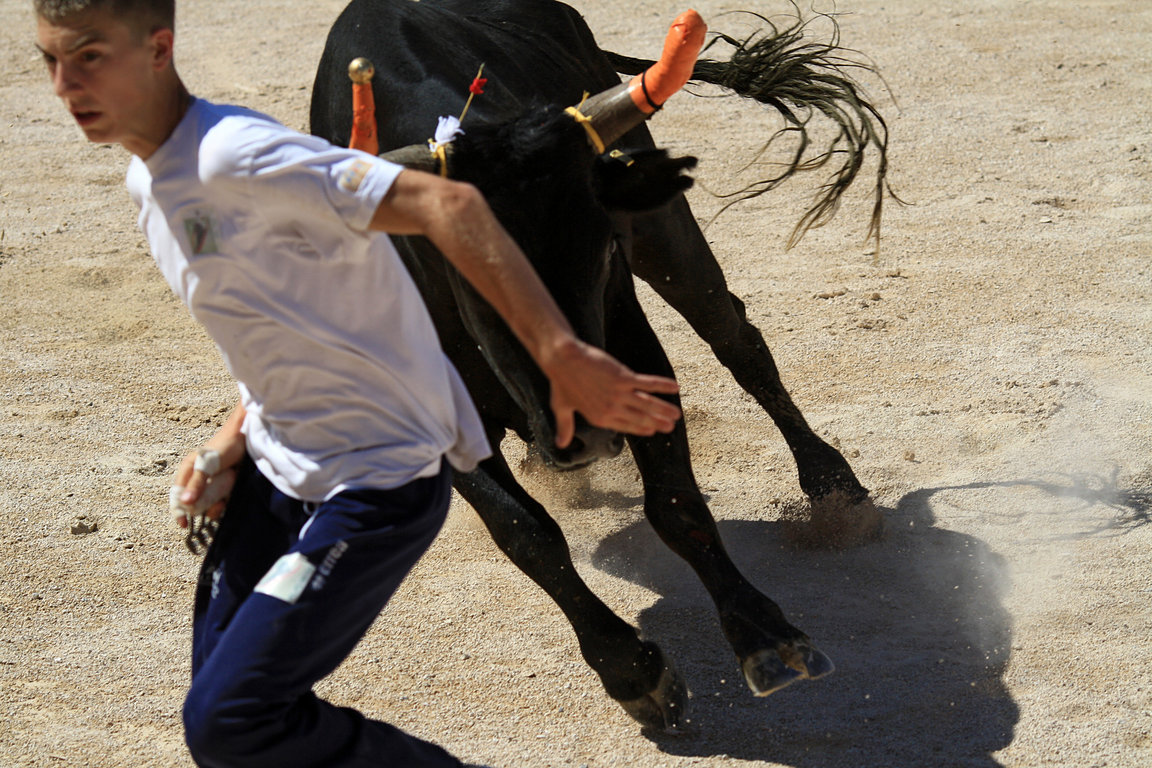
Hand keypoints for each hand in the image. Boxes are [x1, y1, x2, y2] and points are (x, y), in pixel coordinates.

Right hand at [170, 446, 239, 528]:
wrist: (248, 438)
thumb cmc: (225, 447)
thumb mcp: (207, 465)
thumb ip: (197, 483)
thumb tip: (185, 502)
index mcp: (188, 470)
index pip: (177, 494)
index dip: (178, 510)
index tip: (183, 525)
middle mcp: (198, 478)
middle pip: (193, 501)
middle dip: (200, 508)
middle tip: (213, 507)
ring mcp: (212, 482)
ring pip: (208, 503)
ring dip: (214, 506)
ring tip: (223, 501)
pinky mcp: (226, 485)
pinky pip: (220, 500)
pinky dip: (224, 502)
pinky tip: (228, 498)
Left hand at [545, 338, 681, 447]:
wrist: (563, 360)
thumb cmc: (561, 382)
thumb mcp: (561, 408)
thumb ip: (565, 427)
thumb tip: (559, 444)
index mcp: (599, 418)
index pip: (625, 426)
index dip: (640, 428)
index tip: (652, 431)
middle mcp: (611, 409)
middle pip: (640, 417)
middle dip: (657, 422)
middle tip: (670, 426)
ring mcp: (618, 394)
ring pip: (647, 404)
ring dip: (664, 409)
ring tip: (676, 414)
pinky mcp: (623, 378)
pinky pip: (648, 384)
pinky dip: (662, 385)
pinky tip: (675, 387)